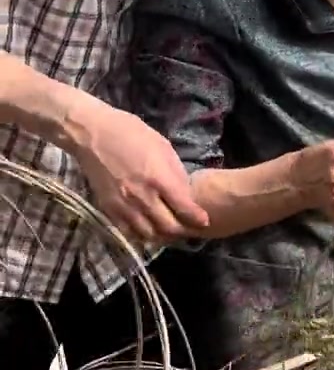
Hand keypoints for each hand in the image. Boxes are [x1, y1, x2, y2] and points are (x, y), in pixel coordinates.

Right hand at [65, 97, 209, 241]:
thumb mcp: (162, 146)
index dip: (197, 218)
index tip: (204, 221)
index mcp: (158, 178)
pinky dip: (141, 234)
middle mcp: (142, 197)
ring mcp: (124, 206)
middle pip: (168, 228)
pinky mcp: (109, 209)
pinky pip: (129, 232)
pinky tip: (148, 228)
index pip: (184, 209)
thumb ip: (175, 172)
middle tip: (190, 229)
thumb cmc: (131, 133)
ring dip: (163, 236)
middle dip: (183, 231)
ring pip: (149, 235)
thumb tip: (186, 193)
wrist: (92, 135)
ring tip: (170, 231)